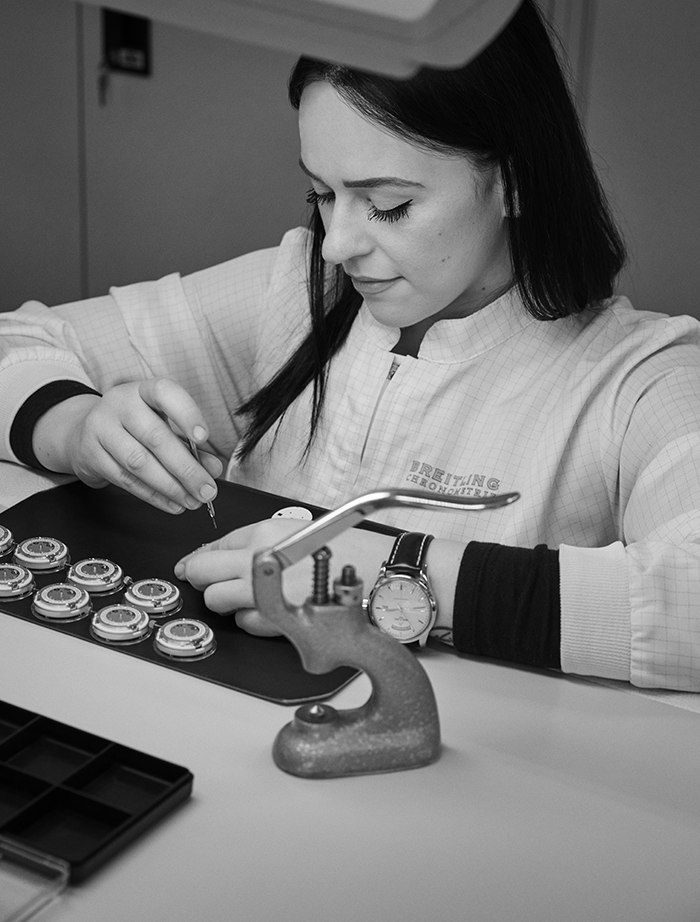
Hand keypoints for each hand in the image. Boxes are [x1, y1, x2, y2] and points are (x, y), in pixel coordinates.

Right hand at [32, 378, 222, 513]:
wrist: (85, 432)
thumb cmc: (135, 427)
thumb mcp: (163, 425)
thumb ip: (191, 445)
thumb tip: (213, 468)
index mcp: (143, 390)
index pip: (165, 392)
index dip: (186, 414)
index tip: (204, 437)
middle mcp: (119, 404)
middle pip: (155, 437)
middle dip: (186, 468)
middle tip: (207, 490)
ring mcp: (101, 428)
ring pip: (138, 462)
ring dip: (170, 486)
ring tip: (193, 501)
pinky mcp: (91, 455)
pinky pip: (125, 480)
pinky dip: (153, 496)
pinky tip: (173, 504)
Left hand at [175, 518, 394, 636]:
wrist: (379, 575)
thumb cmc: (345, 552)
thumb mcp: (296, 531)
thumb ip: (255, 542)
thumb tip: (215, 556)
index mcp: (263, 533)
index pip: (211, 547)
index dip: (196, 561)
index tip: (190, 568)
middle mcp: (259, 560)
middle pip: (202, 574)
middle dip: (203, 581)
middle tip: (214, 584)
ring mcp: (266, 593)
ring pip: (218, 602)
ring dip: (227, 603)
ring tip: (252, 598)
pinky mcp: (276, 621)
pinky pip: (246, 624)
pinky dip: (253, 620)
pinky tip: (275, 611)